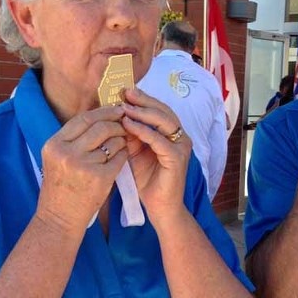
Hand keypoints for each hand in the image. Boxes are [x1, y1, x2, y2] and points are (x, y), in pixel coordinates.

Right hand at [36, 105, 127, 231]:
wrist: (60, 217)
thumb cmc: (61, 187)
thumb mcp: (57, 158)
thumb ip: (73, 139)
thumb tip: (100, 116)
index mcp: (54, 144)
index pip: (83, 119)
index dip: (103, 111)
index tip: (116, 110)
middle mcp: (67, 153)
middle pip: (100, 127)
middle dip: (116, 123)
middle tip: (125, 123)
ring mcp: (83, 166)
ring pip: (112, 141)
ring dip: (122, 139)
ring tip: (123, 142)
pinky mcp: (100, 178)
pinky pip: (119, 158)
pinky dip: (123, 155)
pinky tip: (123, 157)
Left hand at [121, 88, 190, 219]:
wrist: (159, 207)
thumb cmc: (147, 181)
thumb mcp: (134, 152)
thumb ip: (130, 135)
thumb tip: (117, 115)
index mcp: (171, 134)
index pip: (158, 109)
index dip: (142, 99)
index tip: (123, 90)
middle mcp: (179, 137)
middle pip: (162, 110)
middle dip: (143, 100)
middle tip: (125, 92)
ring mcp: (181, 146)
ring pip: (163, 121)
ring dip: (143, 112)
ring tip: (124, 106)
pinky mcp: (177, 158)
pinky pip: (159, 140)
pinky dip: (143, 131)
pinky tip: (128, 125)